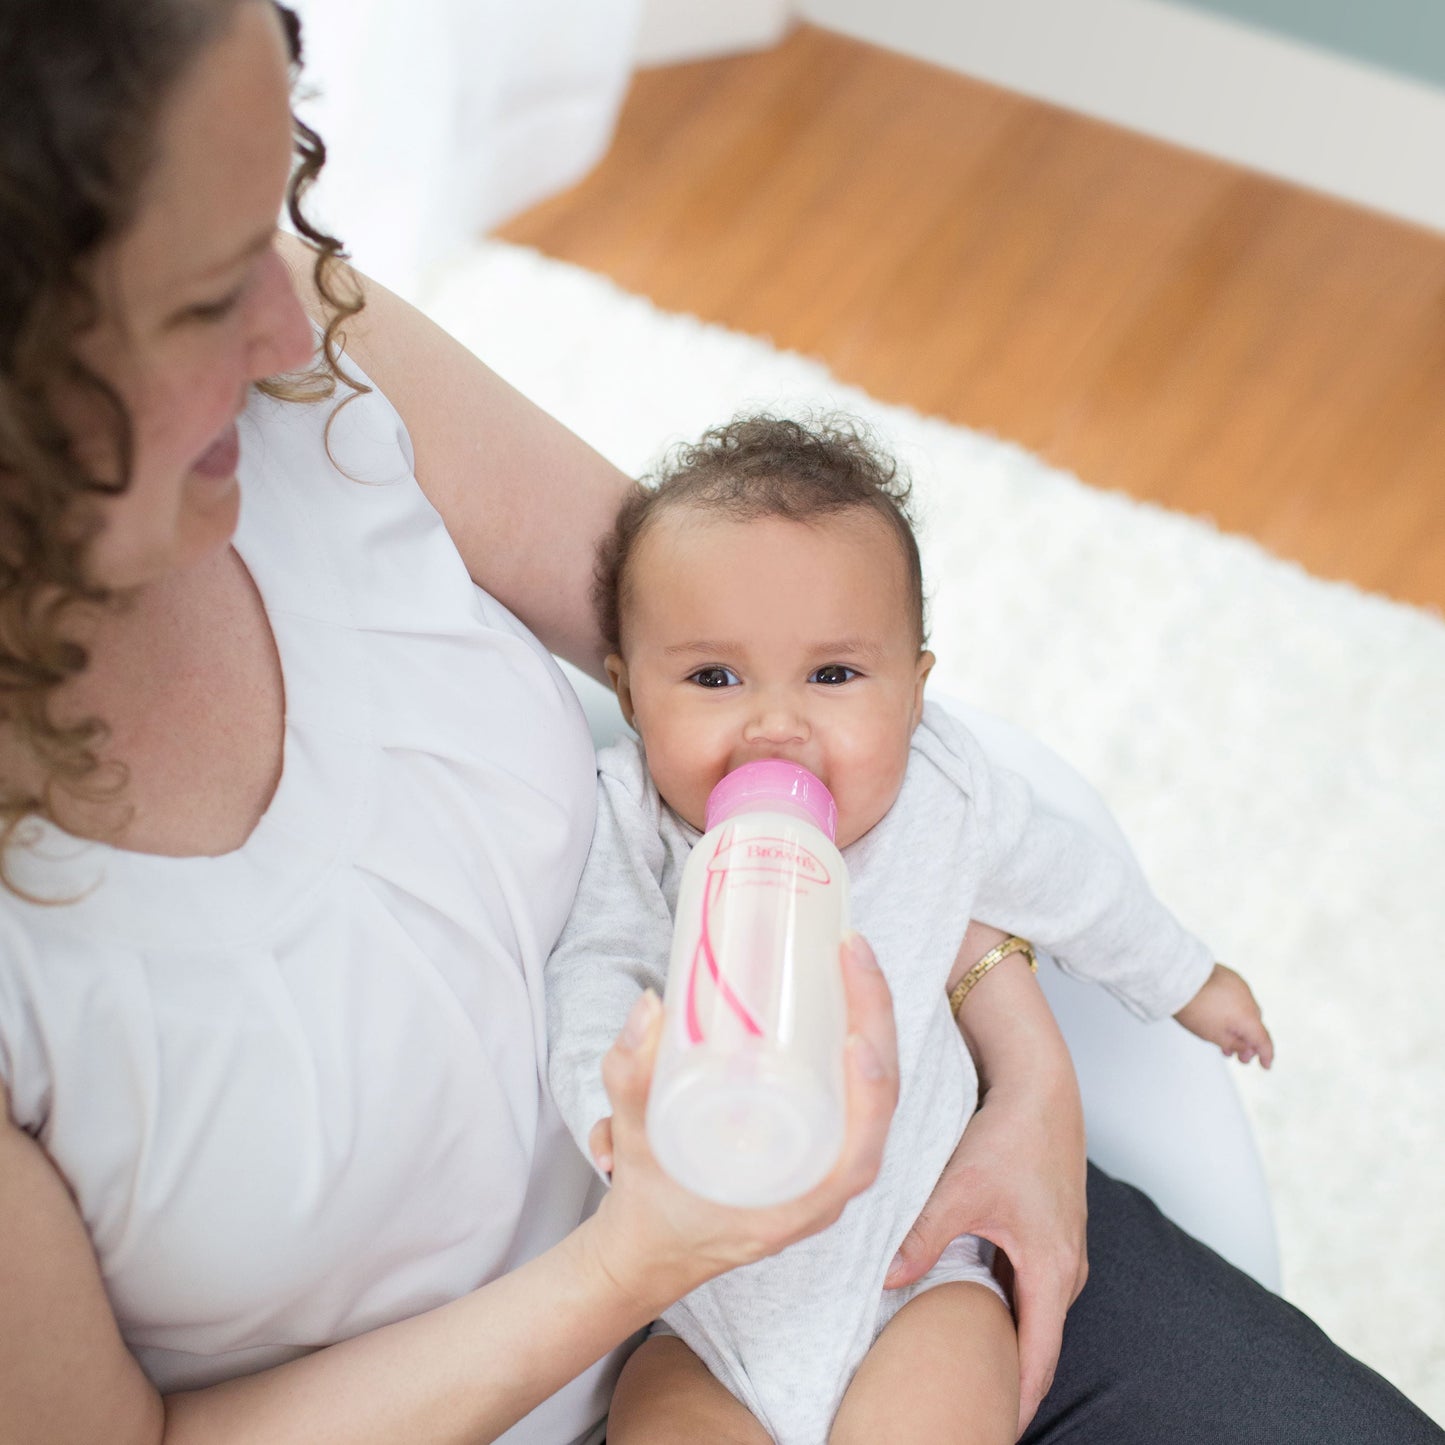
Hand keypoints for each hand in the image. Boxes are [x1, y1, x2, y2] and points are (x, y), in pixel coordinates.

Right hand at [584, 934, 899, 1315]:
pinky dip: (859, 1039)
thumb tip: (651, 1005)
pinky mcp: (817, 1141)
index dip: (869, 1093)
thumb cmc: (649, 1203)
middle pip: (879, 1100)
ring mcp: (826, 1162)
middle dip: (876, 1019)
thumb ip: (632, 1077)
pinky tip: (850, 991)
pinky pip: (856, 1089)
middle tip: (853, 952)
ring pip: (873, 1088)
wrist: (650, 1244)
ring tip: (856, 959)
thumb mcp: (633, 1139)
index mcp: (796, 1204)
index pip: (860, 1149)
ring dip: (873, 1021)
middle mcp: (825, 1186)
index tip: (857, 1038)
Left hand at [892, 922, 1087, 1435]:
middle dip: (1004, 1378)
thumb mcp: (962, 1189)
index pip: (1038, 1359)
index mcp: (1052, 1270)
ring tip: (964, 1372)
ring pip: (1029, 1313)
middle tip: (968, 1409)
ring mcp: (1059, 1251)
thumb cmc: (1012, 1135)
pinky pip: (1026, 1286)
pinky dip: (1003, 1307)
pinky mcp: (1047, 1233)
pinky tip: (967, 1310)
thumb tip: (886, 1280)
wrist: (1041, 1088)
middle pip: (1036, 1342)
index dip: (1014, 1401)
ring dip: (1003, 1340)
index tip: (990, 1430)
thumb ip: (923, 1237)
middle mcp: (1065, 1269)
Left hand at [1173, 962, 1273, 1067]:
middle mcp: (1248, 1000)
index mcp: (1248, 1017)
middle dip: (1247, 1042)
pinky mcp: (1230, 977)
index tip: (1265, 1065)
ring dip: (1239, 1025)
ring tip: (1225, 1037)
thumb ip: (1235, 1045)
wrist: (1179, 979)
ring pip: (1246, 1011)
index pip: (1263, 1040)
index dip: (1266, 1055)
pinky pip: (1238, 998)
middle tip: (1237, 1055)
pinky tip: (1221, 1016)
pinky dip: (1234, 1010)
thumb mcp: (1214, 1036)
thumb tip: (1247, 1049)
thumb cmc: (1193, 1007)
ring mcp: (1240, 986)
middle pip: (1254, 1025)